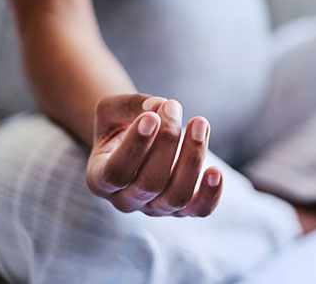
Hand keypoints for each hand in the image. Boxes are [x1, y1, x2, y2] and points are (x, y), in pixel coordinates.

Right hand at [85, 94, 222, 216]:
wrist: (138, 139)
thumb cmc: (122, 124)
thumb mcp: (113, 109)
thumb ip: (131, 105)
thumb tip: (159, 107)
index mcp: (100, 179)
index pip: (116, 172)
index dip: (135, 146)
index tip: (152, 116)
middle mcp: (126, 200)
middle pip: (149, 183)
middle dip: (167, 142)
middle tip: (174, 107)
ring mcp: (154, 208)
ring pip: (176, 196)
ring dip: (192, 158)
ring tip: (199, 123)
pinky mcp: (182, 208)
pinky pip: (199, 209)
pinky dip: (211, 193)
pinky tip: (215, 171)